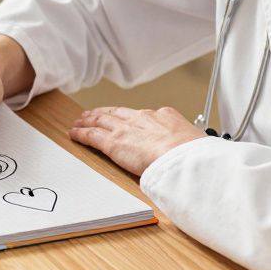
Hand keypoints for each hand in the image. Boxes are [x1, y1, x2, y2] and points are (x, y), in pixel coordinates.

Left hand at [69, 106, 205, 175]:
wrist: (182, 157)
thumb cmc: (193, 153)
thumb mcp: (195, 141)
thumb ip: (189, 143)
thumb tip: (196, 149)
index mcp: (164, 116)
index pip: (144, 114)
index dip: (130, 116)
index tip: (126, 117)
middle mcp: (142, 119)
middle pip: (117, 113)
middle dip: (104, 113)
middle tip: (94, 113)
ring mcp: (126, 130)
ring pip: (102, 121)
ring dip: (89, 120)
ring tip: (81, 121)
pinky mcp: (113, 143)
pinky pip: (92, 136)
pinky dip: (82, 134)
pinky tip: (75, 133)